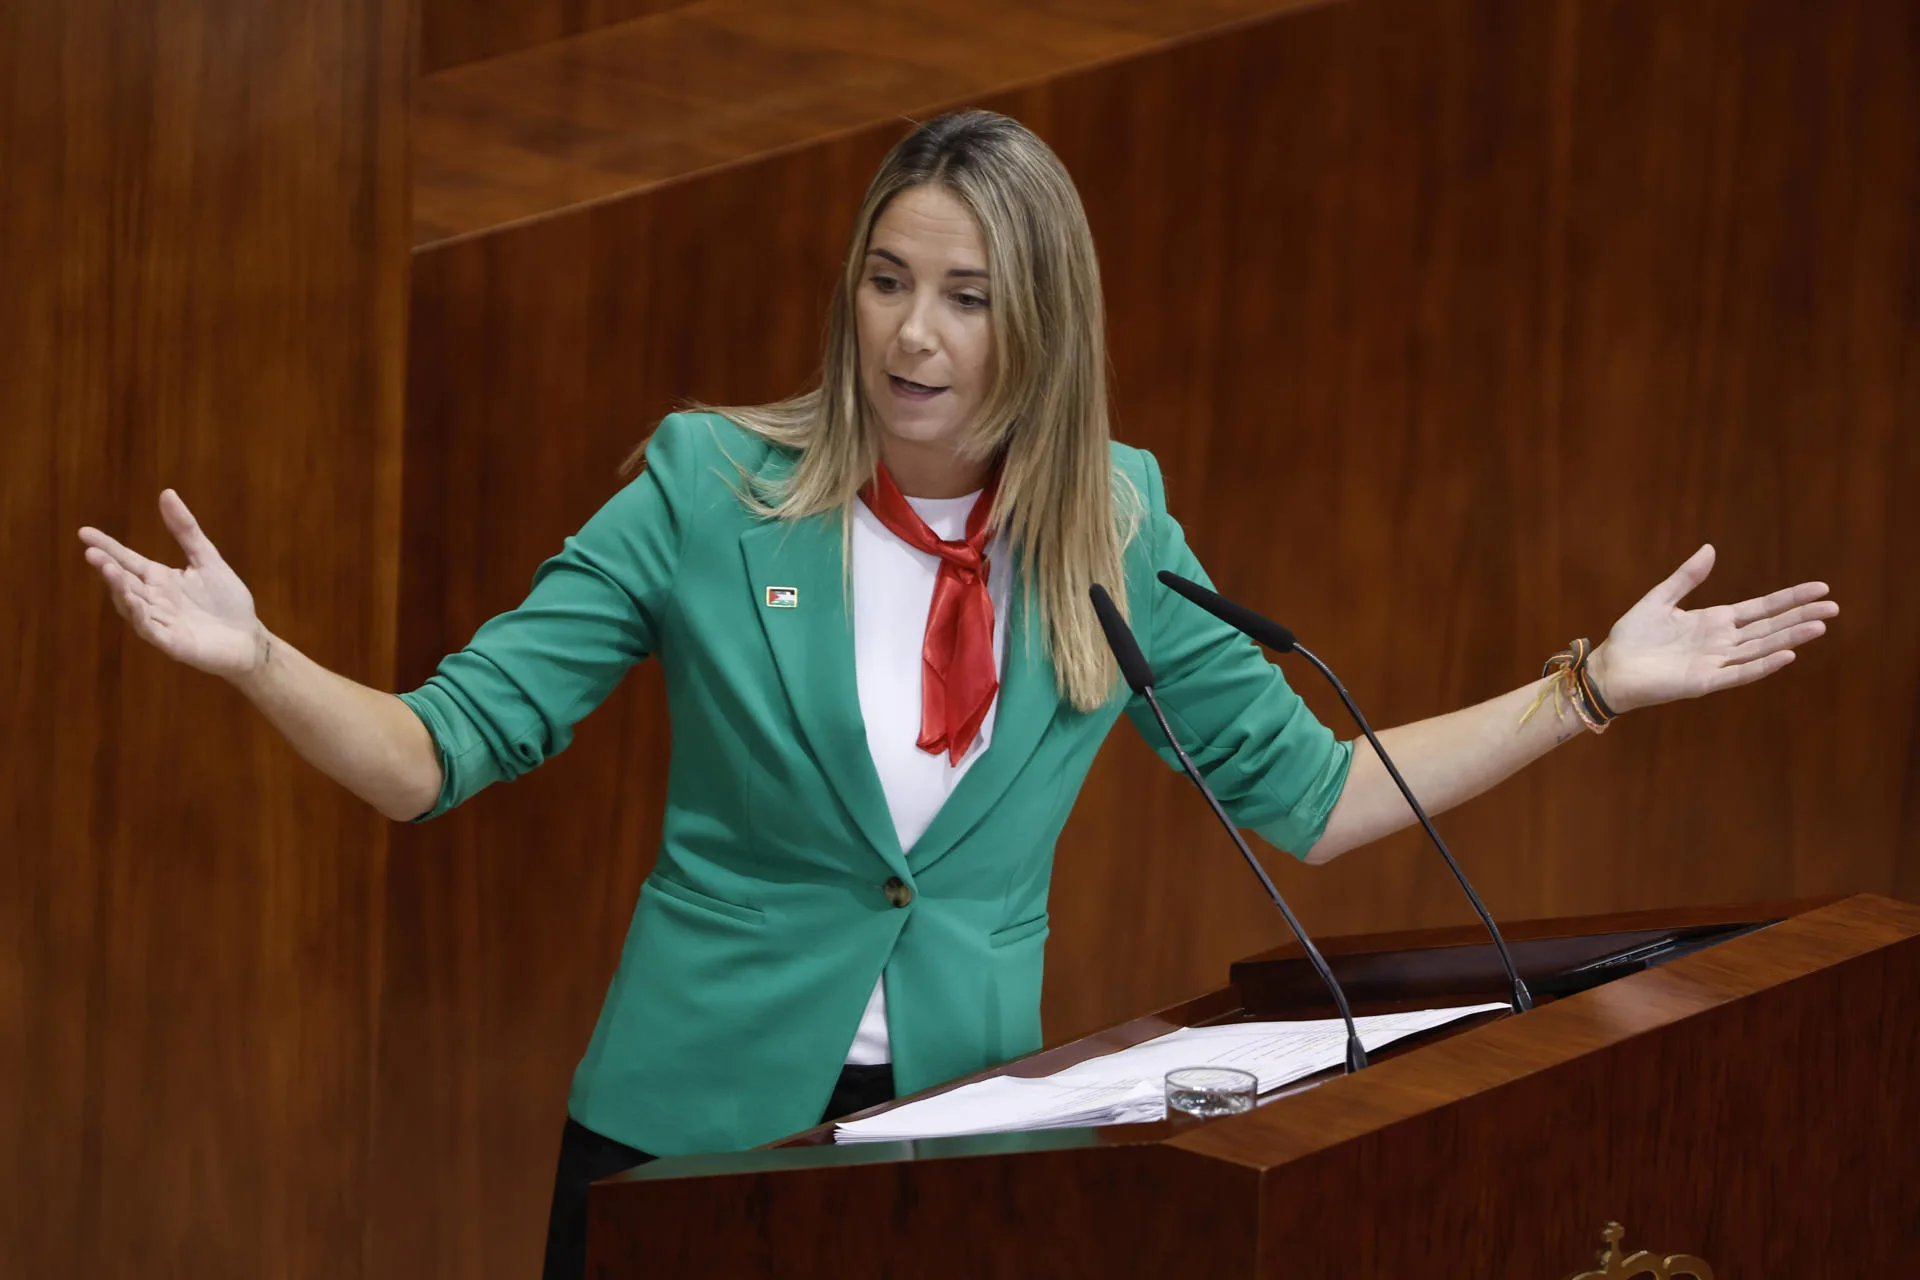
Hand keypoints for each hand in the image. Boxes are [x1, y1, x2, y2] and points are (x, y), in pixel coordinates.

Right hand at [78, 490, 265, 678]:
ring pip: (132, 605)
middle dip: (108, 568)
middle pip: (124, 582)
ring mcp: (160, 622)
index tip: (84, 532)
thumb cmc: (227, 601)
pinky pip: (150, 629)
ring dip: (119, 588)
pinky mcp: (171, 643)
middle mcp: (154, 600)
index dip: (108, 547)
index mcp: (160, 579)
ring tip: (107, 569)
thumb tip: (166, 493)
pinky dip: (139, 616)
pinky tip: (131, 601)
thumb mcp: (207, 559)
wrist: (249, 638)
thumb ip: (186, 530)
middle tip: (92, 552)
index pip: (127, 560)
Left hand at [1589, 544, 1836, 714]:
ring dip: (1790, 638)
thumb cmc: (1632, 637)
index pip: (1761, 609)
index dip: (1789, 599)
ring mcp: (1715, 663)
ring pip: (1761, 648)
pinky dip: (1763, 664)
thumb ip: (1686, 577)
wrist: (1609, 668)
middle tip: (1834, 608)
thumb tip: (1711, 549)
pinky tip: (1787, 654)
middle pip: (1770, 628)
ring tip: (1819, 627)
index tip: (1820, 588)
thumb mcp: (1660, 599)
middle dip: (1801, 617)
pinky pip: (1739, 673)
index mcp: (1714, 622)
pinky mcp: (1704, 682)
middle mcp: (1721, 643)